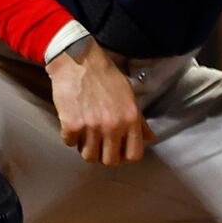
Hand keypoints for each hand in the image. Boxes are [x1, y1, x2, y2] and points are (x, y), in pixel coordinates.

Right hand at [46, 43, 152, 165]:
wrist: (79, 61)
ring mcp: (92, 127)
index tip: (118, 149)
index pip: (134, 155)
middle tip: (99, 143)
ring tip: (86, 135)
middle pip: (110, 161)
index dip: (125, 155)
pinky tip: (73, 124)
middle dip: (104, 154)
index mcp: (131, 119)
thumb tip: (151, 138)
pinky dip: (70, 137)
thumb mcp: (129, 96)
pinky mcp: (71, 125)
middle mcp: (113, 126)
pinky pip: (70, 143)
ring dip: (86, 148)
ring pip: (89, 156)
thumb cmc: (106, 76)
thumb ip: (140, 121)